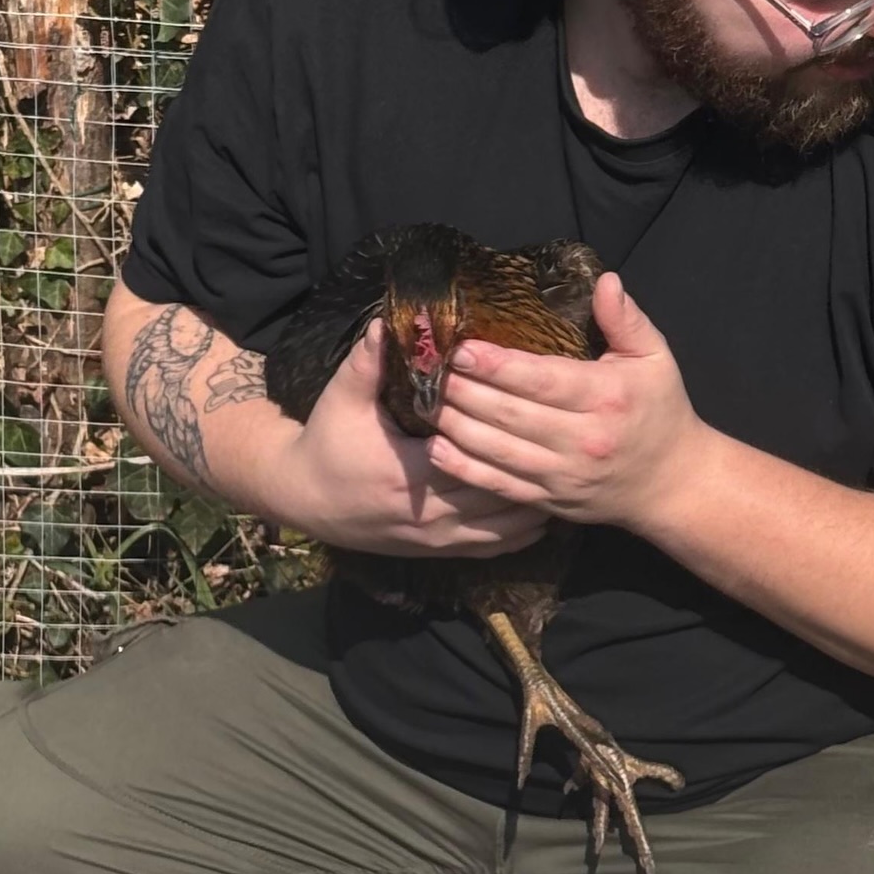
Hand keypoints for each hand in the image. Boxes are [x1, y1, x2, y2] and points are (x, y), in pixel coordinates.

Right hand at [270, 320, 549, 556]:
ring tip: (566, 472)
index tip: (537, 412)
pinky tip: (545, 511)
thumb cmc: (328, 442)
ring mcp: (438, 538)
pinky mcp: (440, 551)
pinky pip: (492, 547)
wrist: (306, 499)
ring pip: (504, 526)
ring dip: (535, 501)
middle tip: (567, 440)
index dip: (506, 436)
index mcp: (411, 473)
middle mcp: (430, 514)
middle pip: (500, 491)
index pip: (474, 455)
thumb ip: (368, 363)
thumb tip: (389, 322)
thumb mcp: (342, 399)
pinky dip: (521, 532)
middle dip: (532, 467)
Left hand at [428, 272, 707, 532]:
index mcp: (605, 397)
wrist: (672, 483)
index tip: (461, 349)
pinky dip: (465, 469)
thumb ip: (626, 320)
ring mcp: (564, 475)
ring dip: (456, 427)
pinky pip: (500, 486)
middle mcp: (582, 439)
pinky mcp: (551, 501)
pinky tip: (437, 448)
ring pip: (498, 451)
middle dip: (464, 392)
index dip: (497, 366)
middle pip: (511, 415)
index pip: (542, 380)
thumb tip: (605, 280)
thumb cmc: (660, 411)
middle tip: (428, 370)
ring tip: (424, 402)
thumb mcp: (655, 358)